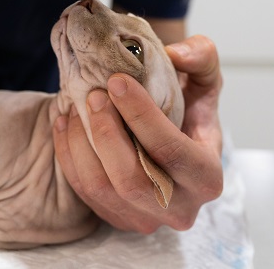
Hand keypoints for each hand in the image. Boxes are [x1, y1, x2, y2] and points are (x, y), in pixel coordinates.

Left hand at [53, 35, 222, 232]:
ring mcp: (144, 219)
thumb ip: (201, 57)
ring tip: (77, 106)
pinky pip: (82, 191)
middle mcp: (179, 209)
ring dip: (81, 143)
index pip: (172, 151)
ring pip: (101, 188)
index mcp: (207, 178)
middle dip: (106, 132)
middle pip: (132, 179)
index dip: (140, 114)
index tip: (116, 80)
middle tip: (94, 95)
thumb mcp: (205, 78)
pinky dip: (68, 154)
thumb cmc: (190, 109)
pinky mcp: (115, 218)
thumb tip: (176, 55)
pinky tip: (65, 122)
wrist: (172, 138)